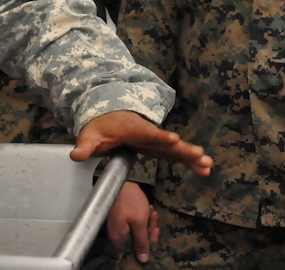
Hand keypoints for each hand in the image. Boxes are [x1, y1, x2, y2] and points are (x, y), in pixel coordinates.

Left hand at [71, 110, 212, 175]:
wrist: (110, 115)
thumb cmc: (101, 125)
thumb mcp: (90, 134)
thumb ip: (86, 146)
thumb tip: (76, 155)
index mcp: (134, 129)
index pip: (148, 133)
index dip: (160, 137)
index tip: (173, 139)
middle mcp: (149, 134)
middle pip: (168, 142)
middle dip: (184, 149)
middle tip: (199, 155)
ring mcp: (156, 141)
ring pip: (176, 149)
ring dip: (192, 157)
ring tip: (208, 165)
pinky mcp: (160, 148)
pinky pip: (177, 155)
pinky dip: (190, 162)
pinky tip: (204, 170)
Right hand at [107, 181, 158, 262]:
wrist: (123, 181)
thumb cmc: (130, 201)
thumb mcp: (140, 222)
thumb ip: (141, 242)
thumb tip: (143, 260)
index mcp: (119, 238)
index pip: (132, 253)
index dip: (145, 248)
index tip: (153, 236)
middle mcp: (116, 234)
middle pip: (136, 241)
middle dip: (148, 231)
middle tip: (153, 219)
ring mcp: (119, 225)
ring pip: (137, 231)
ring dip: (148, 222)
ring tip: (151, 211)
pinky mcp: (122, 218)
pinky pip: (134, 223)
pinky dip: (143, 217)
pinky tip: (148, 209)